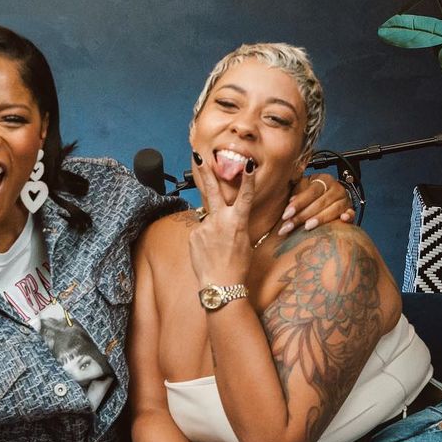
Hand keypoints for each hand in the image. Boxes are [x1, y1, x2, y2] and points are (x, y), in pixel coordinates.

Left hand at [189, 156, 257, 287]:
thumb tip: (225, 220)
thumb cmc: (237, 266)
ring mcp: (204, 227)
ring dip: (212, 231)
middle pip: (213, 191)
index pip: (244, 196)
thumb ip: (234, 225)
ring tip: (217, 249)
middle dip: (206, 172)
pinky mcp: (193, 236)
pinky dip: (204, 240)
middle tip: (198, 156)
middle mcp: (220, 221)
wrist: (221, 285)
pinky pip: (199, 232)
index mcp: (237, 221)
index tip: (248, 164)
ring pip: (208, 221)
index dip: (247, 179)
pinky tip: (208, 253)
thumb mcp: (244, 242)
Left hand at [277, 172, 354, 236]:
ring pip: (334, 209)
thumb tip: (291, 202)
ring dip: (320, 218)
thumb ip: (296, 194)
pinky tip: (342, 220)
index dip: (298, 203)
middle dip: (303, 215)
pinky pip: (351, 213)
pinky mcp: (350, 210)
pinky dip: (348, 216)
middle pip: (321, 202)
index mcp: (323, 180)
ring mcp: (344, 199)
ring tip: (307, 227)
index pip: (311, 191)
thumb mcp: (301, 189)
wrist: (321, 201)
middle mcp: (336, 188)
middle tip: (290, 225)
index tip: (286, 214)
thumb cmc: (309, 196)